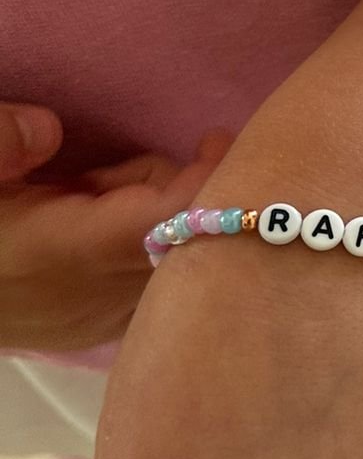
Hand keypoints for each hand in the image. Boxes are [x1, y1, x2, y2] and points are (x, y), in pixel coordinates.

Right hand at [0, 104, 229, 350]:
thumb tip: (49, 129)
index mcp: (75, 249)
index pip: (176, 216)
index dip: (211, 177)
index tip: (217, 137)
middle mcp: (106, 293)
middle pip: (189, 233)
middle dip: (174, 189)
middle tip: (105, 172)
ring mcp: (107, 318)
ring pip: (173, 257)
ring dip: (152, 219)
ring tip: (83, 198)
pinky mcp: (98, 330)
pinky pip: (152, 281)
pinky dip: (142, 250)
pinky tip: (93, 234)